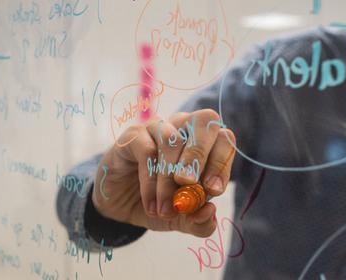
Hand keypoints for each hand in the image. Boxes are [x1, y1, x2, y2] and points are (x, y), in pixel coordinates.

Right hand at [92, 109, 235, 236]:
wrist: (120, 205)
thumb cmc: (159, 203)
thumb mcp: (182, 219)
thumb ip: (199, 221)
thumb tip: (210, 212)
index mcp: (205, 143)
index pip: (225, 139)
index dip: (222, 163)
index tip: (213, 191)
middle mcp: (184, 128)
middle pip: (204, 121)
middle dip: (199, 157)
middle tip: (189, 186)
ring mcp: (159, 127)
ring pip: (173, 140)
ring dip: (170, 178)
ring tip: (166, 209)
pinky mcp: (134, 135)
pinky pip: (147, 151)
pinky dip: (151, 182)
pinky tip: (151, 205)